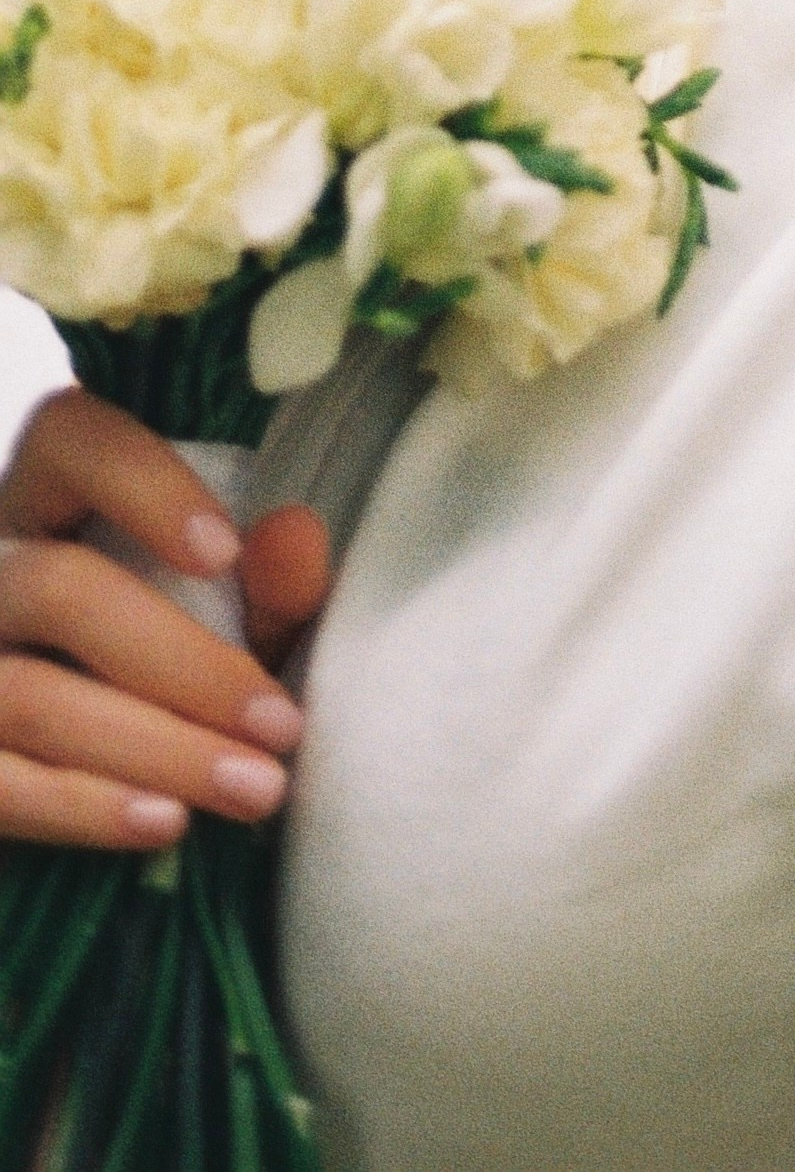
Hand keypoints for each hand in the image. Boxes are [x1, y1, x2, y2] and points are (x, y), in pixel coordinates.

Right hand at [0, 391, 327, 849]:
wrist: (89, 758)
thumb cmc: (178, 659)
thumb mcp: (229, 615)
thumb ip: (268, 581)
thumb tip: (296, 532)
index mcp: (52, 496)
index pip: (72, 438)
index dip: (143, 485)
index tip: (225, 551)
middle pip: (60, 590)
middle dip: (183, 665)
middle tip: (281, 724)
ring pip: (31, 698)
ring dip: (156, 750)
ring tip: (255, 789)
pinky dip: (84, 809)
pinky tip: (167, 822)